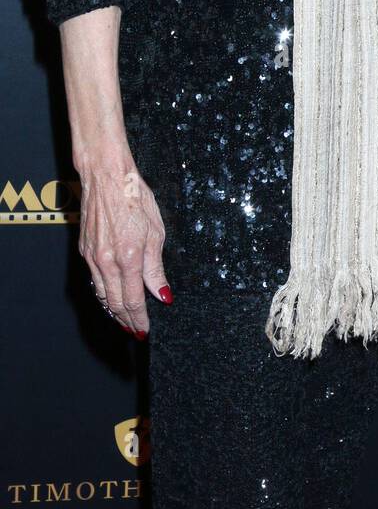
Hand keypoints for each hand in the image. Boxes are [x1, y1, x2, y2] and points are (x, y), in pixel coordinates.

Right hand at [78, 152, 170, 337]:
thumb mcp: (155, 232)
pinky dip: (103, 294)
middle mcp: (106, 261)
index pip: (133, 301)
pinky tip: (111, 297)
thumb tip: (161, 294)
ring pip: (102, 295)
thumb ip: (155, 268)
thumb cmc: (134, 197)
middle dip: (126, 321)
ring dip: (113, 311)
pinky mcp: (85, 250)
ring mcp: (92, 257)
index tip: (145, 330)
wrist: (106, 176)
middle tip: (136, 331)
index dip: (140, 319)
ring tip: (124, 321)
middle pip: (114, 303)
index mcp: (128, 258)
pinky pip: (94, 280)